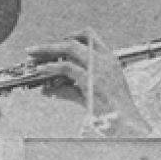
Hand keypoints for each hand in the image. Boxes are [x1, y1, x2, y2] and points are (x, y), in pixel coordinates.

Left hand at [26, 30, 142, 130]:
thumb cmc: (113, 112)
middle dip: (51, 45)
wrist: (128, 123)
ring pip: (69, 47)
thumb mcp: (90, 96)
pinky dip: (51, 67)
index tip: (56, 44)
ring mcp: (100, 68)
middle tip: (34, 50)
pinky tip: (41, 70)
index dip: (70, 36)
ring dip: (47, 51)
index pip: (90, 36)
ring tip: (32, 58)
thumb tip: (48, 89)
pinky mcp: (92, 79)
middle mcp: (106, 60)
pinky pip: (66, 67)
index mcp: (110, 61)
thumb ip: (69, 90)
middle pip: (74, 40)